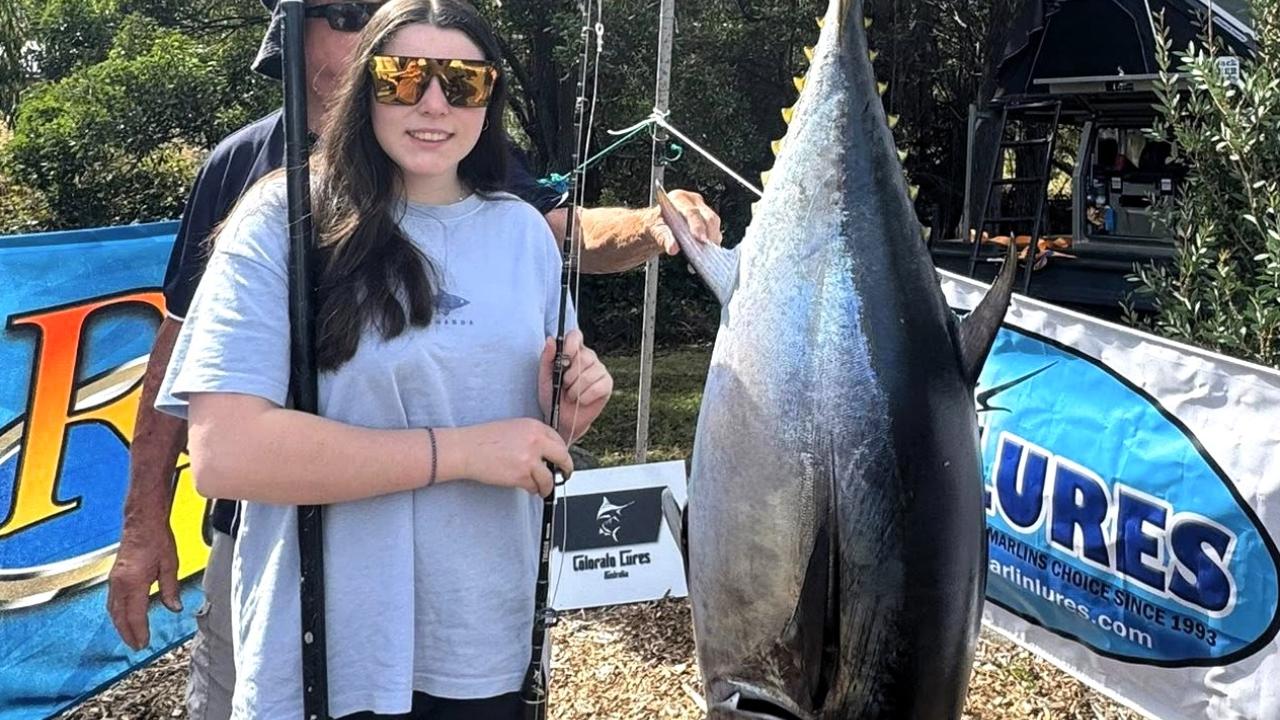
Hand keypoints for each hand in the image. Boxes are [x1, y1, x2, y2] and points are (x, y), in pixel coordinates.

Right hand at [107, 517, 181, 650]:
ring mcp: (114, 580)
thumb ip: (171, 589)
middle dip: (127, 633)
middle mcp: (120, 583)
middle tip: (136, 647)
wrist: (142, 524)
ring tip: (130, 637)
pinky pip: (112, 601)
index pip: (135, 615)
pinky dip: (117, 614)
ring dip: (120, 626)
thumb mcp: (170, 566)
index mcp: (134, 582)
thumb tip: (174, 607)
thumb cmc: (157, 541)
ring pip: (113, 610)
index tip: (144, 643)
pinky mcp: (113, 577)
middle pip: (120, 617)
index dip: (139, 631)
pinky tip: (124, 619)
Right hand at [460, 419, 573, 496]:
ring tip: (543, 489)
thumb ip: (532, 438)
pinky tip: (529, 488)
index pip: (558, 440)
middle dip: (566, 468)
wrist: (466, 449)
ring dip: (548, 486)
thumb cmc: (483, 440)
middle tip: (565, 474)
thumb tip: (546, 453)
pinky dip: (533, 489)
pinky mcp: (521, 475)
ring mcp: (530, 459)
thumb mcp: (513, 429)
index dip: (560, 452)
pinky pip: (535, 486)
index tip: (560, 459)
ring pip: (549, 478)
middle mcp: (535, 440)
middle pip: (562, 457)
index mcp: (534, 426)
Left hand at [538, 330, 612, 442]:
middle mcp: (589, 358)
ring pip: (589, 374)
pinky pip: (597, 387)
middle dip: (569, 376)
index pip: (575, 336)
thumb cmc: (552, 396)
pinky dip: (585, 397)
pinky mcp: (607, 384)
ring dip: (575, 389)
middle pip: (584, 357)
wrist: (561, 418)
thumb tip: (550, 339)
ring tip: (571, 395)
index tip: (565, 356)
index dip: (571, 344)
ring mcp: (600, 370)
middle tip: (564, 385)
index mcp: (573, 352)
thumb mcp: (544, 377)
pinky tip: (581, 400)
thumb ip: (547, 358)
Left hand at [648, 189, 722, 254]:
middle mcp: (693, 202)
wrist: (658, 225)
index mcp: (679, 199)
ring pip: (715, 224)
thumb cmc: (657, 224)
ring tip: (706, 254)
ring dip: (713, 240)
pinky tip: (707, 253)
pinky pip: (715, 231)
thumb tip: (673, 248)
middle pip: (709, 217)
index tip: (701, 239)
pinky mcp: (708, 221)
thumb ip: (663, 238)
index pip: (691, 212)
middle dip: (710, 234)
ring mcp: (703, 210)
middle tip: (708, 251)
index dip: (698, 227)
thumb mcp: (655, 230)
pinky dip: (712, 242)